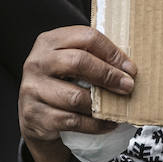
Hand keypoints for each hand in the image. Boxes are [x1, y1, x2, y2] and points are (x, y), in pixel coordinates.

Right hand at [19, 26, 136, 144]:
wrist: (34, 113)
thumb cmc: (62, 80)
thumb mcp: (72, 61)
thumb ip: (94, 57)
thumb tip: (129, 68)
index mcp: (49, 41)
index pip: (86, 37)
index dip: (112, 52)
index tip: (130, 68)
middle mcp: (37, 62)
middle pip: (78, 62)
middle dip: (108, 75)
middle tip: (128, 86)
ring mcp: (32, 89)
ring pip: (75, 96)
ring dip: (102, 104)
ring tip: (119, 108)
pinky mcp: (34, 115)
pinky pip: (71, 120)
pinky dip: (94, 124)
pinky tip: (107, 123)